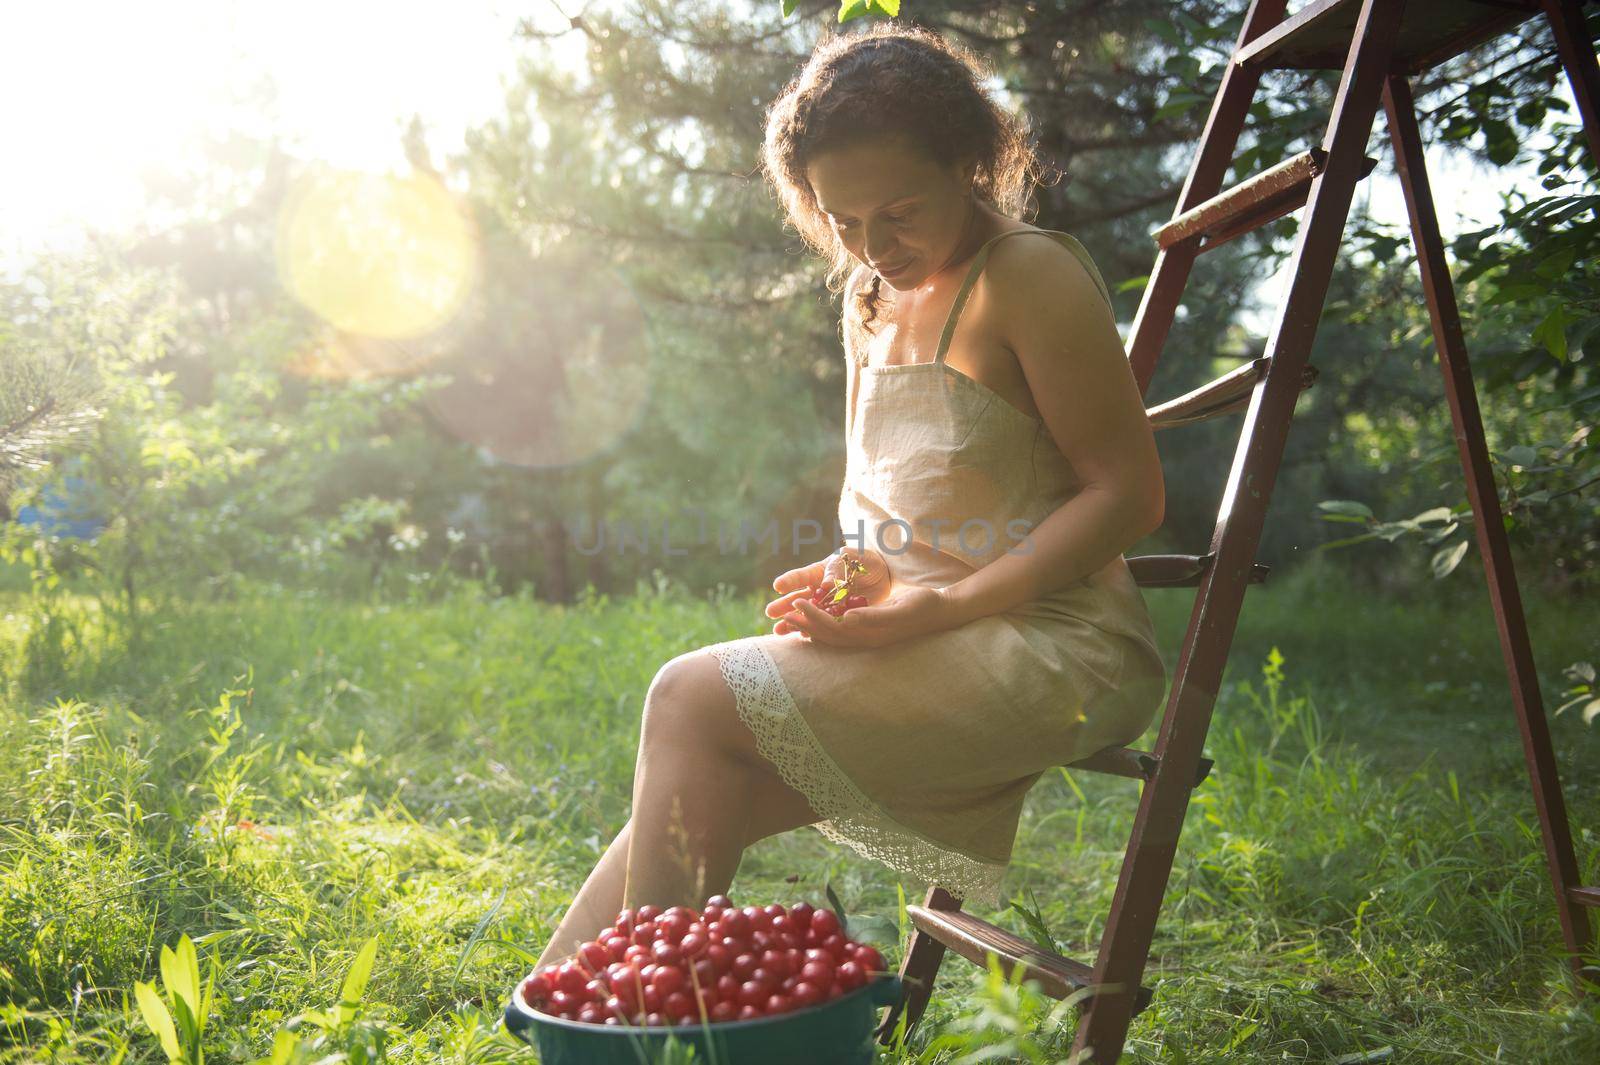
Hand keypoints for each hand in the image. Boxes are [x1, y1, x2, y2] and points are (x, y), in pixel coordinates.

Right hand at [765, 547, 890, 635]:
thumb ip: (837, 568)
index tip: (778, 586)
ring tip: (778, 631)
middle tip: (770, 612)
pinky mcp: (839, 617)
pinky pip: (823, 625)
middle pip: (797, 598)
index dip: (789, 580)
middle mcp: (818, 590)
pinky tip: (802, 635)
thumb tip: (826, 584)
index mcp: (819, 572)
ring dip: (793, 622)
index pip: (801, 576)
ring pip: (806, 614)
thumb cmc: (864, 560)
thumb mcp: (851, 557)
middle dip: (783, 606)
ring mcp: (827, 605)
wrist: (885, 574)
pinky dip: (813, 631)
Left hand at [779, 584, 955, 648]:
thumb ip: (874, 616)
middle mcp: (866, 640)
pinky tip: (816, 622)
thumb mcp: (901, 608)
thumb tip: (846, 619)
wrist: (941, 611)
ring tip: (792, 621)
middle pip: (828, 636)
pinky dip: (825, 627)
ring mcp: (868, 638)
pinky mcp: (871, 632)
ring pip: (833, 637)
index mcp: (871, 636)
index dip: (813, 618)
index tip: (797, 604)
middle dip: (806, 625)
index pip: (833, 629)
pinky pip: (842, 633)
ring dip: (812, 629)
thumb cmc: (923, 605)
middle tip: (784, 614)